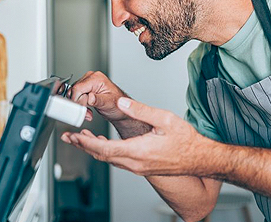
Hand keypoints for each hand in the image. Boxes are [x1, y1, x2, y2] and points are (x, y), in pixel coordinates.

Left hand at [61, 97, 208, 176]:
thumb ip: (141, 110)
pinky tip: (101, 145)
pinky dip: (105, 152)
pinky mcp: (141, 167)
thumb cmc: (186, 141)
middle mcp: (136, 163)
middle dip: (83, 146)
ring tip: (80, 140)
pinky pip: (118, 161)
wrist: (201, 159)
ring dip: (93, 149)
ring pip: (109, 159)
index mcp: (139, 151)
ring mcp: (138, 167)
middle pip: (102, 156)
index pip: (104, 149)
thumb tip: (122, 103)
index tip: (74, 136)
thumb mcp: (165, 119)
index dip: (86, 143)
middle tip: (69, 138)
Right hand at [68, 71, 129, 122]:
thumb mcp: (109, 104)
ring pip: (73, 94)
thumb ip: (98, 100)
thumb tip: (89, 98)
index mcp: (97, 78)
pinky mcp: (85, 88)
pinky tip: (87, 110)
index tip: (82, 110)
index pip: (78, 88)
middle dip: (78, 104)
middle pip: (74, 91)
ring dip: (79, 106)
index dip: (77, 100)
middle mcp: (90, 78)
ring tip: (89, 112)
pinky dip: (80, 105)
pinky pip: (76, 96)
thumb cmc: (118, 105)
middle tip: (87, 113)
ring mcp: (87, 82)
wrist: (120, 109)